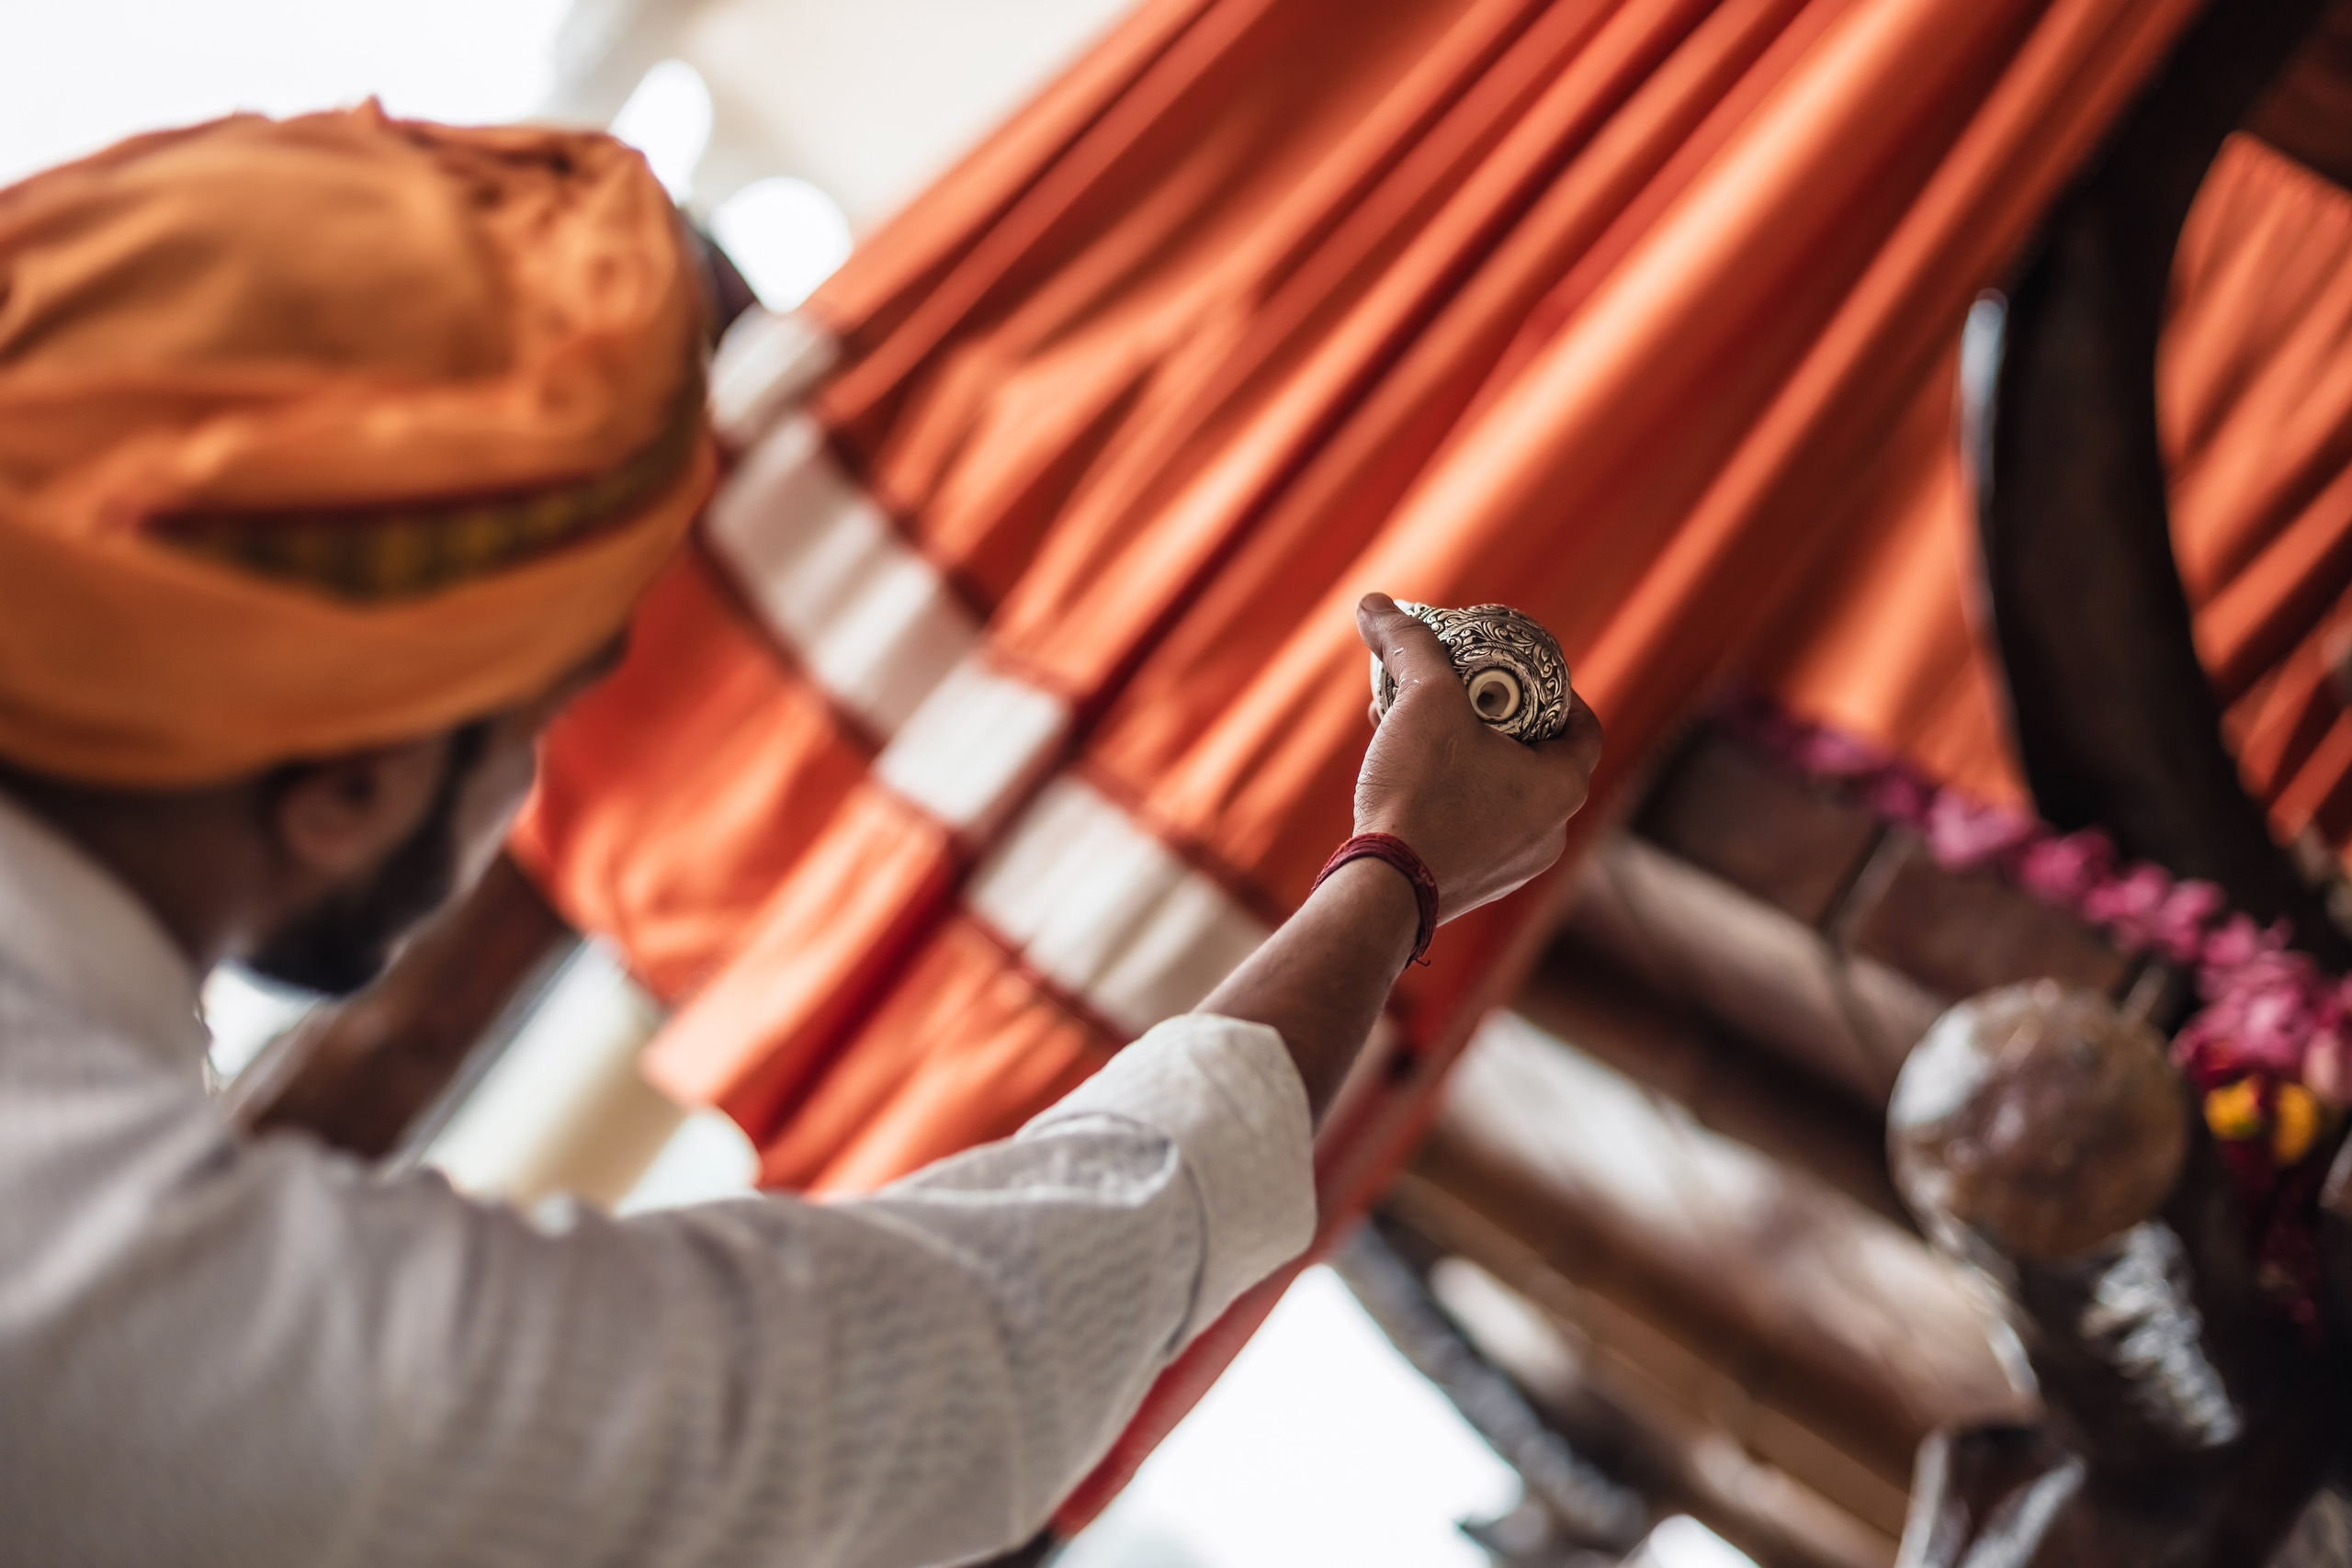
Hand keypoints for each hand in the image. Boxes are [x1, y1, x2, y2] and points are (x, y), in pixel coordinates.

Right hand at [1353, 593, 1602, 920]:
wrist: (1381, 890)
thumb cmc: (1420, 794)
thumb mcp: (1421, 699)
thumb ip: (1407, 644)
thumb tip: (1375, 604)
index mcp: (1563, 786)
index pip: (1582, 725)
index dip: (1554, 690)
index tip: (1518, 674)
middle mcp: (1552, 832)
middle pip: (1534, 756)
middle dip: (1491, 719)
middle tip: (1456, 695)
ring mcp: (1515, 866)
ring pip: (1499, 792)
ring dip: (1464, 756)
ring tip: (1414, 730)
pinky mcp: (1476, 886)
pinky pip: (1474, 826)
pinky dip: (1449, 795)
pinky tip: (1405, 777)